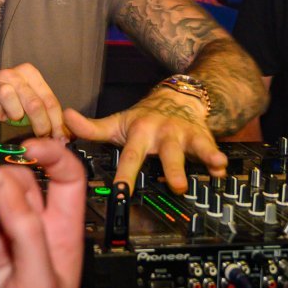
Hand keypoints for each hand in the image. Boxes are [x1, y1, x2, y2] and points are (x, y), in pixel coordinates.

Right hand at [0, 63, 69, 139]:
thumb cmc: (9, 103)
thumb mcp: (31, 106)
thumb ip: (48, 116)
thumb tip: (66, 136)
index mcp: (30, 74)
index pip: (50, 100)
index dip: (57, 122)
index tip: (60, 138)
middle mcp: (13, 74)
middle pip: (33, 102)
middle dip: (41, 124)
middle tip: (42, 136)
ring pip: (10, 96)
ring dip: (15, 114)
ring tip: (14, 118)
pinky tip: (0, 115)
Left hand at [64, 88, 227, 193]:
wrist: (177, 96)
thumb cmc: (144, 118)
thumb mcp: (117, 123)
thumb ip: (91, 128)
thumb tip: (65, 119)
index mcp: (140, 133)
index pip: (131, 157)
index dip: (126, 175)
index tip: (122, 191)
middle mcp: (163, 133)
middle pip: (167, 153)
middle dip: (172, 168)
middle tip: (176, 186)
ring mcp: (184, 135)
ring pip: (193, 148)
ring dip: (203, 157)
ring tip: (214, 166)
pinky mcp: (202, 136)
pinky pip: (211, 147)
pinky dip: (217, 157)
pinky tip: (222, 167)